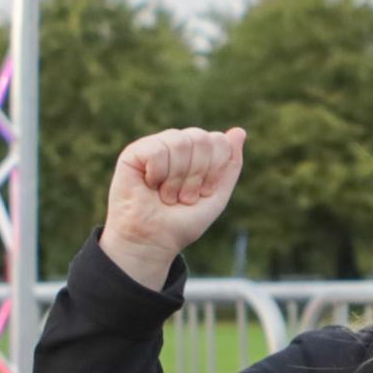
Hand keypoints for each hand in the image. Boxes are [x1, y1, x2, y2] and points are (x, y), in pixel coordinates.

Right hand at [103, 127, 247, 287]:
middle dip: (198, 174)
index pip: (219, 140)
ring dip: (178, 177)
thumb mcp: (217, 195)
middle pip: (202, 138)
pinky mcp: (133, 153)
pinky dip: (158, 173)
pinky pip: (157, 149)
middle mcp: (177, 146)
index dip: (215, 170)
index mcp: (198, 154)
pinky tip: (150, 185)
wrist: (152, 241)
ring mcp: (155, 147)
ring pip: (180, 142)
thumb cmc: (182, 221)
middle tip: (185, 196)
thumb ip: (231, 164)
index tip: (204, 192)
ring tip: (167, 196)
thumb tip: (239, 131)